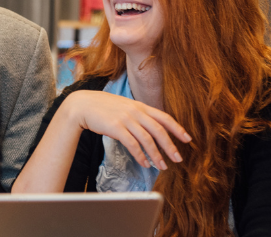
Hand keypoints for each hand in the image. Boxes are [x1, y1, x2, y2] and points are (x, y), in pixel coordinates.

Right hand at [61, 90, 191, 169]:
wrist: (83, 104)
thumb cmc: (103, 107)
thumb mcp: (125, 106)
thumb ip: (138, 114)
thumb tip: (151, 127)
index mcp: (140, 106)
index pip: (164, 117)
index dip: (177, 129)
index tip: (187, 139)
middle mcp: (136, 111)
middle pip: (159, 130)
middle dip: (170, 146)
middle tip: (178, 159)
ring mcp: (126, 119)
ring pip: (147, 139)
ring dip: (156, 155)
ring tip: (162, 166)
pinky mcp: (116, 127)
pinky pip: (132, 144)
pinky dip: (140, 155)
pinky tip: (144, 163)